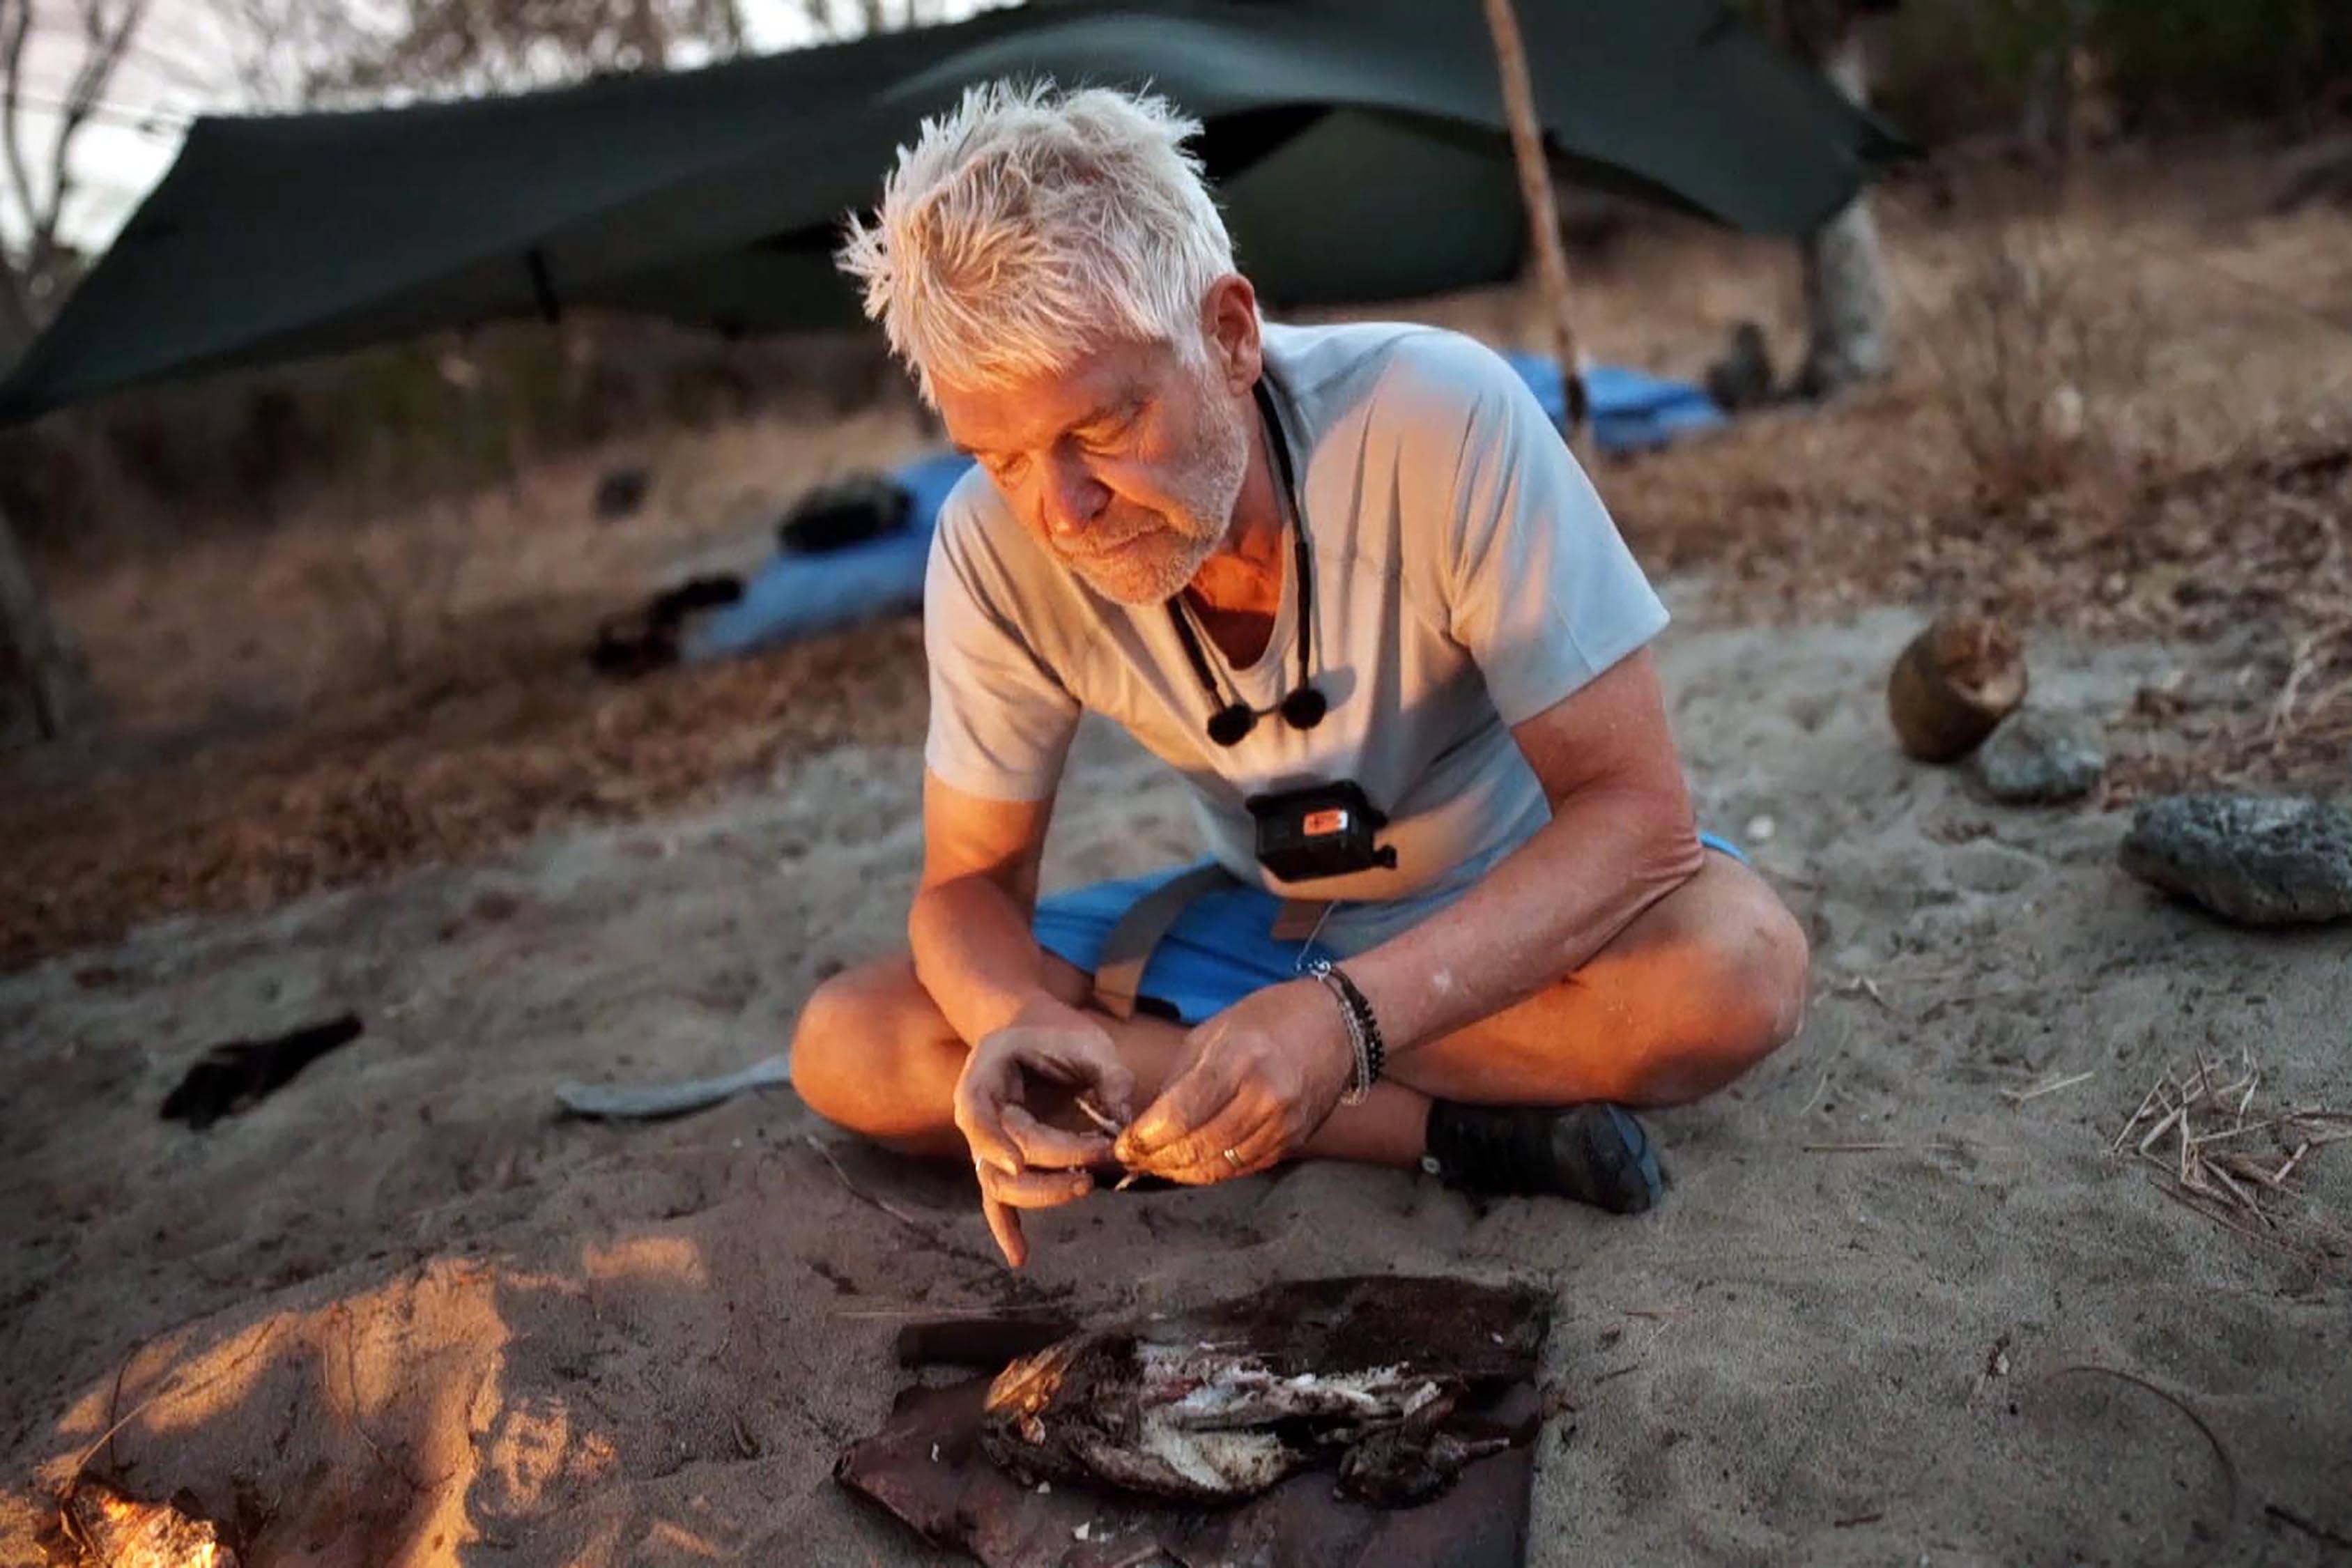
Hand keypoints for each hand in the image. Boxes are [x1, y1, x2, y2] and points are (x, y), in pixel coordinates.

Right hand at [954, 998, 1137, 1267]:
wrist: (1036, 1030)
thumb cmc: (1062, 1032)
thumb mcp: (1089, 1042)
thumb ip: (1109, 1078)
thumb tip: (1125, 1125)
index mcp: (988, 1068)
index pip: (977, 1109)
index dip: (992, 1139)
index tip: (1020, 1162)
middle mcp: (978, 1108)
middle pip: (1001, 1154)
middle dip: (1053, 1163)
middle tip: (1096, 1166)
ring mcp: (987, 1138)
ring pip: (1000, 1182)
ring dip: (1040, 1194)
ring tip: (1085, 1187)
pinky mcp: (1004, 1160)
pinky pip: (998, 1198)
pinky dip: (1007, 1227)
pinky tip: (1021, 1257)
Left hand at [1114, 979, 1354, 1184]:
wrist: (1338, 1024)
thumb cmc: (1269, 1018)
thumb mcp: (1212, 1032)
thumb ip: (1177, 1080)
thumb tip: (1146, 1124)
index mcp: (1239, 1060)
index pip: (1179, 1115)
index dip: (1143, 1138)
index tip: (1121, 1146)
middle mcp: (1265, 1097)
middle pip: (1196, 1147)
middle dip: (1155, 1160)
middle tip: (1130, 1162)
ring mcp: (1284, 1124)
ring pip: (1219, 1167)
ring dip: (1180, 1172)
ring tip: (1155, 1167)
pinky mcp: (1294, 1141)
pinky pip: (1244, 1168)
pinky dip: (1211, 1171)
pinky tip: (1190, 1166)